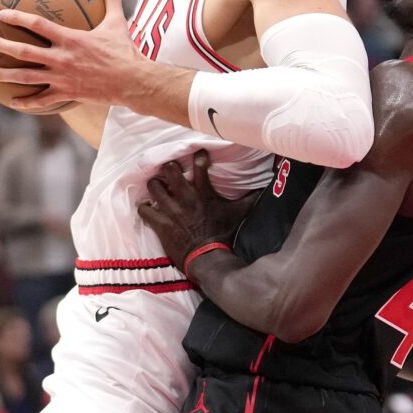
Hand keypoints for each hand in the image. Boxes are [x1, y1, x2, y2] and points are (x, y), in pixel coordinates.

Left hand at [0, 0, 144, 112]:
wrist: (133, 81)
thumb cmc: (125, 51)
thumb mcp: (117, 22)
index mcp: (71, 39)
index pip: (38, 24)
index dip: (17, 17)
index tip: (1, 13)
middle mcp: (62, 58)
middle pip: (24, 51)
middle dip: (2, 46)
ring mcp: (62, 78)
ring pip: (27, 77)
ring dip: (4, 75)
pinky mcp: (67, 93)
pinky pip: (42, 99)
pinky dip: (26, 102)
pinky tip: (12, 102)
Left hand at [138, 150, 257, 270]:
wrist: (208, 258)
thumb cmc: (224, 234)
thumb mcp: (240, 214)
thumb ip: (251, 198)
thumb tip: (268, 186)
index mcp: (204, 193)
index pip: (199, 165)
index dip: (198, 156)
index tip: (198, 154)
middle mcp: (186, 198)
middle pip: (170, 170)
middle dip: (169, 168)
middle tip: (171, 172)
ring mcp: (171, 210)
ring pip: (154, 186)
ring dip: (155, 185)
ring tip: (158, 187)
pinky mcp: (160, 223)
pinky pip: (145, 209)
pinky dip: (145, 207)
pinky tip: (149, 207)